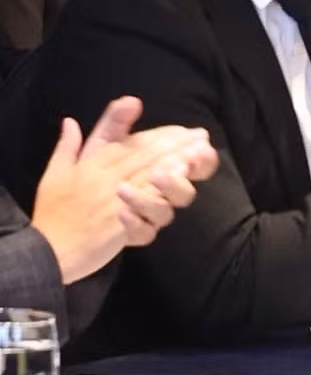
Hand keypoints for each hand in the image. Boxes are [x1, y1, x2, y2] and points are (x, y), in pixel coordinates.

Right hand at [31, 97, 217, 282]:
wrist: (44, 253)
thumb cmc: (51, 215)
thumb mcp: (54, 175)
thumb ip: (68, 146)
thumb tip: (70, 121)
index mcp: (91, 167)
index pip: (131, 145)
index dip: (160, 136)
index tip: (183, 130)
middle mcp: (104, 181)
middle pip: (145, 157)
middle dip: (176, 144)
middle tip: (201, 136)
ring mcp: (111, 203)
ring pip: (149, 178)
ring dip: (175, 164)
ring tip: (195, 156)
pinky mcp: (116, 227)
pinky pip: (143, 208)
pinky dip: (162, 194)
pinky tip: (178, 185)